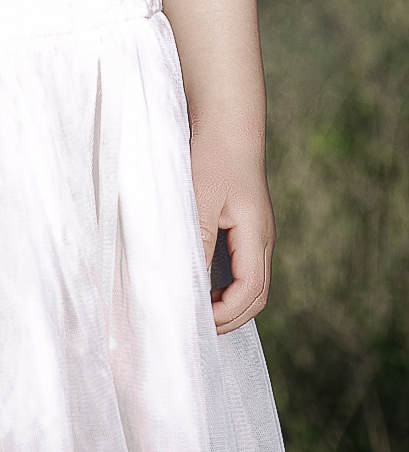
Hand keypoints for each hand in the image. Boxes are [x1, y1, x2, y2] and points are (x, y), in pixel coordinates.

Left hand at [189, 123, 274, 332]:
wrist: (226, 122)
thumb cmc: (212, 157)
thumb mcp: (200, 199)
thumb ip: (198, 241)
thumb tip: (189, 284)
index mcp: (256, 236)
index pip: (250, 291)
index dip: (225, 313)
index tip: (196, 321)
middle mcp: (262, 240)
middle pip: (256, 296)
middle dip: (229, 318)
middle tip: (195, 328)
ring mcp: (256, 235)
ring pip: (250, 284)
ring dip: (227, 304)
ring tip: (196, 313)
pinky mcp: (245, 228)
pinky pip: (241, 268)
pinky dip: (225, 286)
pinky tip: (199, 285)